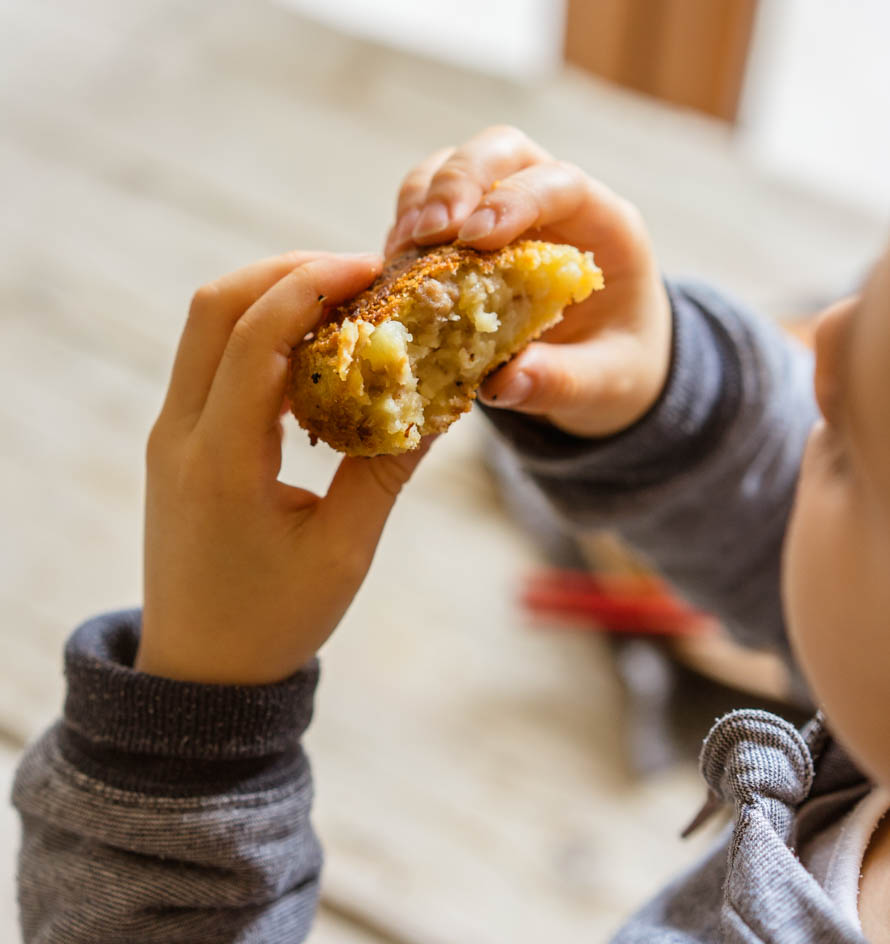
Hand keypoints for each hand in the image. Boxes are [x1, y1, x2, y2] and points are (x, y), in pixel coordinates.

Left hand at [139, 251, 430, 684]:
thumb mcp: (344, 550)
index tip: (374, 267)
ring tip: (344, 306)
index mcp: (220, 460)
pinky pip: (212, 362)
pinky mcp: (178, 444)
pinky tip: (314, 358)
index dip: (314, 283)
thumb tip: (444, 402)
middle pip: (215, 306)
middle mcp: (180, 434)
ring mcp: (171, 436)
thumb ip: (390, 468)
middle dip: (288, 272)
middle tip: (359, 274)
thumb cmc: (273, 621)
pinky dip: (260, 338)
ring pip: (207, 327)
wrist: (199, 672)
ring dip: (272, 299)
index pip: (255, 334)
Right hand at [385, 125, 670, 437]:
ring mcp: (508, 207)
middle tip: (424, 234)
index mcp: (605, 227)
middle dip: (458, 182)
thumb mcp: (604, 383)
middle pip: (502, 151)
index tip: (474, 237)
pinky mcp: (470, 229)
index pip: (561, 182)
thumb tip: (501, 385)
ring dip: (421, 199)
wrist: (607, 366)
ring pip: (457, 165)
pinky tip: (393, 268)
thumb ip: (560, 382)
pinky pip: (430, 202)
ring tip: (398, 252)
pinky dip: (406, 224)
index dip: (516, 198)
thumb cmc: (616, 365)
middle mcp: (555, 201)